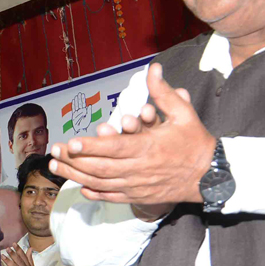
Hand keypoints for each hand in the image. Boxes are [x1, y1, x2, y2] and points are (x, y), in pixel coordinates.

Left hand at [49, 63, 214, 208]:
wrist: (211, 177)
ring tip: (55, 167)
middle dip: (73, 161)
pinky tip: (79, 187)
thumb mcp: (183, 114)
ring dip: (76, 175)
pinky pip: (112, 197)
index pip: (115, 148)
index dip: (92, 146)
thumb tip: (153, 69)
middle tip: (53, 153)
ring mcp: (137, 185)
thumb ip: (163, 93)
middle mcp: (139, 169)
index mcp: (148, 148)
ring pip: (101, 183)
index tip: (72, 142)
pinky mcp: (139, 196)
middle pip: (100, 167)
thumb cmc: (195, 143)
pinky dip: (94, 192)